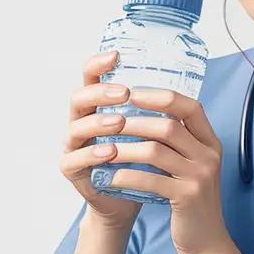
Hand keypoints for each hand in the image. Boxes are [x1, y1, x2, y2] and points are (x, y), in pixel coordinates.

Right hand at [60, 51, 141, 229]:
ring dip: (99, 122)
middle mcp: (82, 121)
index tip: (116, 55)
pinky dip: (92, 154)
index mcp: (99, 106)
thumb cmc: (139, 160)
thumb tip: (181, 87)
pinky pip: (75, 159)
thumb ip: (153, 110)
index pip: (91, 77)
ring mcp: (74, 145)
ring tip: (119, 121)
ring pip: (77, 127)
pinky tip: (109, 151)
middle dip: (100, 92)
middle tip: (123, 92)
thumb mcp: (148, 131)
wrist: (127, 199)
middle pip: (79, 97)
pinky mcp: (72, 169)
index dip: (99, 64)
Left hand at [96, 87, 229, 253]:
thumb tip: (145, 113)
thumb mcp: (194, 163)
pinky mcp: (187, 197)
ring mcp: (200, 176)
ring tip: (104, 149)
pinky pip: (149, 180)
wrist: (206, 238)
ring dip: (125, 148)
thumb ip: (180, 140)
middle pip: (169, 126)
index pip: (191, 107)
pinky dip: (126, 176)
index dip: (162, 97)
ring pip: (156, 151)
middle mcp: (209, 155)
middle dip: (135, 122)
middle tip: (110, 122)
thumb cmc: (191, 196)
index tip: (134, 93)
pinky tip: (110, 177)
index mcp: (210, 141)